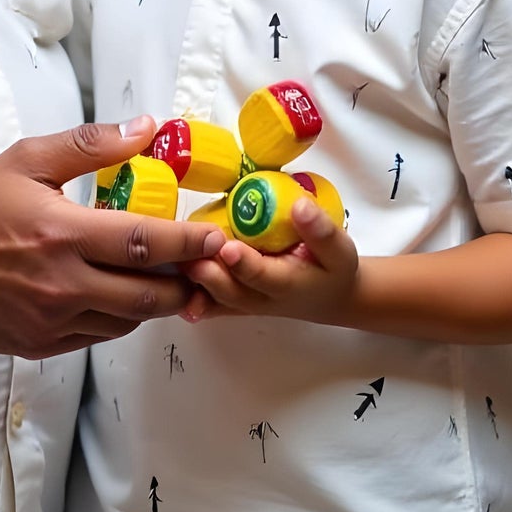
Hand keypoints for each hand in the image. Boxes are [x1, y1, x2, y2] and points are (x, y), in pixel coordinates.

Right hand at [0, 117, 226, 358]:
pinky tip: (122, 293)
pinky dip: (121, 317)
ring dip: (157, 301)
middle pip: (147, 293)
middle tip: (207, 265)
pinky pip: (99, 336)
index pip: (143, 242)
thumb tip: (145, 128)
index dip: (188, 241)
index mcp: (61, 234)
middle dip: (186, 281)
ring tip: (172, 279)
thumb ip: (90, 145)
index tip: (217, 236)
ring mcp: (52, 320)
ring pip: (128, 320)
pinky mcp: (43, 344)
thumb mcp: (27, 160)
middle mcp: (61, 284)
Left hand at [180, 198, 359, 324]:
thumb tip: (300, 207)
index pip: (264, 275)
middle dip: (210, 274)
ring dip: (195, 284)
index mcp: (289, 283)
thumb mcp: (340, 249)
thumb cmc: (333, 268)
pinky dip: (193, 300)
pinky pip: (211, 305)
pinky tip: (171, 292)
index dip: (245, 264)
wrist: (331, 296)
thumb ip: (321, 230)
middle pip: (232, 291)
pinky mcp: (236, 302)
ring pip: (217, 299)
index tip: (228, 248)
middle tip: (190, 254)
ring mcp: (247, 304)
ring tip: (174, 262)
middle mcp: (264, 299)